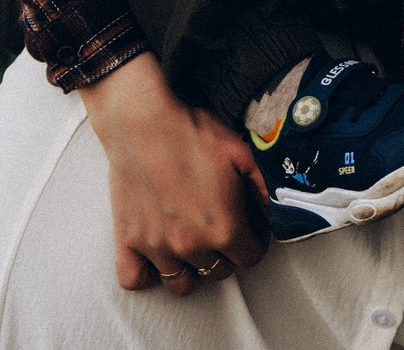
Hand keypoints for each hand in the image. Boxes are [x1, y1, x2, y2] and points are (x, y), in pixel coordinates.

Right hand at [78, 53, 268, 295]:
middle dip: (226, 253)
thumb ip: (264, 188)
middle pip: (218, 271)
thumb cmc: (191, 133)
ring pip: (181, 283)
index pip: (250, 258)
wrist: (142, 121)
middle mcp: (191, 245)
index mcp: (224, 227)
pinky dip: (147, 274)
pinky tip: (158, 256)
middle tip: (222, 229)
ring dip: (192, 268)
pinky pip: (134, 279)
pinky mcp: (128, 240)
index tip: (250, 229)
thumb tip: (276, 211)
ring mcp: (156, 247)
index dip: (255, 242)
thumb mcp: (243, 153)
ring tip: (194, 244)